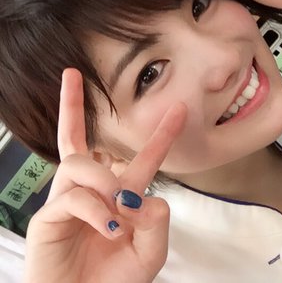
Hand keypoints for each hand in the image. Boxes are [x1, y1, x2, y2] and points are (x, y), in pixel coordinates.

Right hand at [24, 68, 186, 282]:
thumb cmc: (113, 281)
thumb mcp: (149, 253)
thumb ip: (156, 223)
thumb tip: (143, 196)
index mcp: (120, 197)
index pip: (141, 158)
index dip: (160, 135)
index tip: (179, 109)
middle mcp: (91, 192)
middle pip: (77, 140)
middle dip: (71, 105)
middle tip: (71, 73)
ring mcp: (67, 202)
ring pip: (79, 163)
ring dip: (103, 179)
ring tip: (118, 208)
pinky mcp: (47, 219)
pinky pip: (72, 198)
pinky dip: (95, 210)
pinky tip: (107, 228)